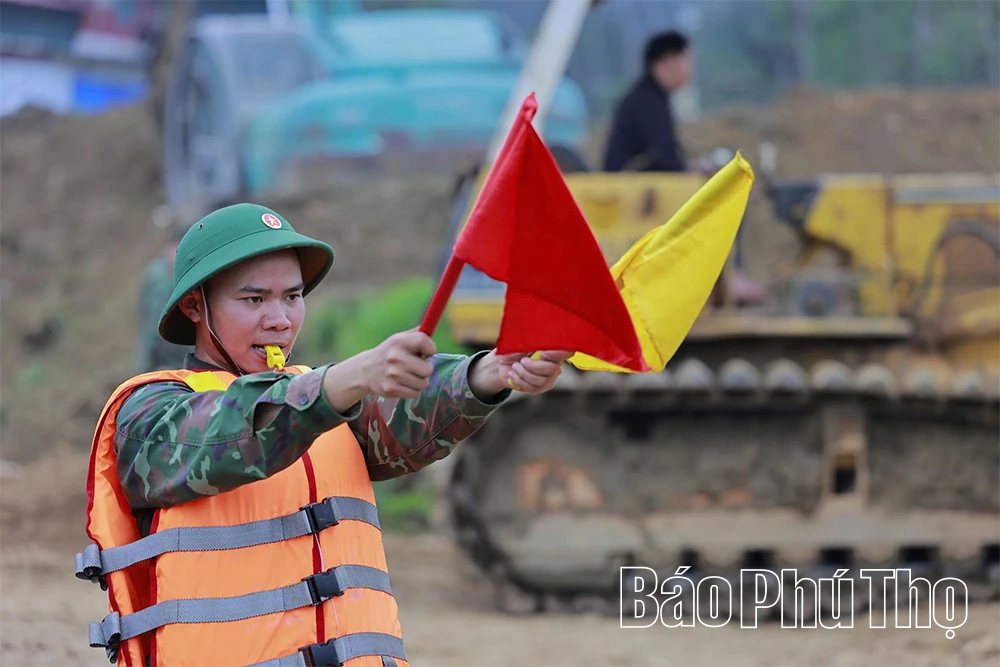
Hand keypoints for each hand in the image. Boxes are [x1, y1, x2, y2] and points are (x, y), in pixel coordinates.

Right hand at [319, 330, 436, 412]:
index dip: (430, 349)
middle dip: (425, 369)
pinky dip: (412, 390)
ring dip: (419, 381)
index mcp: (399, 341)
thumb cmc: (391, 353)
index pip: (424, 342)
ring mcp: (392, 374)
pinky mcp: (390, 389)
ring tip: (408, 375)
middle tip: (416, 367)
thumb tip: (433, 325)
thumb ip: (418, 333)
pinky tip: (403, 384)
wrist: (366, 370)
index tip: (426, 352)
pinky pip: (415, 393)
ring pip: (423, 384)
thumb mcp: (400, 339)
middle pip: (428, 369)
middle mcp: (395, 357)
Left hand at [468, 349, 572, 398]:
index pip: (566, 352)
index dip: (558, 354)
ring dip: (524, 374)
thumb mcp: (519, 344)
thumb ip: (528, 345)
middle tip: (522, 361)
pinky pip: (533, 389)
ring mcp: (548, 378)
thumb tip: (533, 348)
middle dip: (533, 367)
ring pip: (541, 381)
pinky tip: (512, 374)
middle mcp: (554, 364)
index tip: (542, 354)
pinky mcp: (540, 388)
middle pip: (553, 369)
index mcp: (552, 350)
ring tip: (514, 367)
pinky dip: (520, 381)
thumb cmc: (513, 351)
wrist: (503, 364)